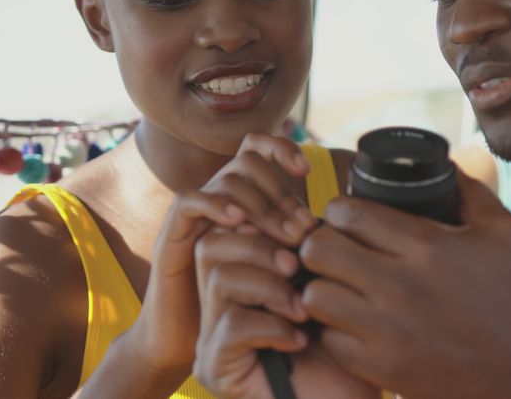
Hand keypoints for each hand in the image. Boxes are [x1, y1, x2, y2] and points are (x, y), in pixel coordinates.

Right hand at [125, 133, 317, 382]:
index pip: (256, 149)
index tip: (307, 170)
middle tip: (304, 232)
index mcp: (245, 207)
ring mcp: (194, 220)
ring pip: (225, 183)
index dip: (279, 148)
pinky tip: (238, 222)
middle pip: (246, 165)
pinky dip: (214, 203)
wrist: (218, 362)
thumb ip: (306, 248)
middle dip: (280, 194)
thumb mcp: (292, 278)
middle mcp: (219, 205)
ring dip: (260, 208)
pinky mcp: (169, 239)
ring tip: (286, 248)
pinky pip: (187, 202)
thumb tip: (341, 225)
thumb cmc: (267, 319)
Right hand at [193, 228, 378, 398]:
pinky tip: (299, 341)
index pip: (229, 226)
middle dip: (261, 246)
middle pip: (213, 244)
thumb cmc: (344, 351)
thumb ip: (309, 253)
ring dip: (269, 286)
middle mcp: (220, 304)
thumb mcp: (331, 290)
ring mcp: (212, 337)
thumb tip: (309, 214)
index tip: (306, 228)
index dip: (261, 216)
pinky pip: (231, 324)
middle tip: (299, 267)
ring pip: (220, 279)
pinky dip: (271, 326)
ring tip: (304, 310)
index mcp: (243, 276)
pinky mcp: (214, 367)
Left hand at [299, 173, 510, 398]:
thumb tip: (444, 165)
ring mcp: (387, 331)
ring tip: (343, 286)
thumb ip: (469, 193)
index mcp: (427, 246)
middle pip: (319, 249)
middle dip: (322, 242)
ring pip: (315, 296)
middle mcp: (400, 286)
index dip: (341, 209)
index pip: (349, 212)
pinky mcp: (383, 368)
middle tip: (337, 248)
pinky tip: (357, 325)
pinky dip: (337, 331)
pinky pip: (329, 341)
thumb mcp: (506, 233)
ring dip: (324, 287)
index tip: (348, 216)